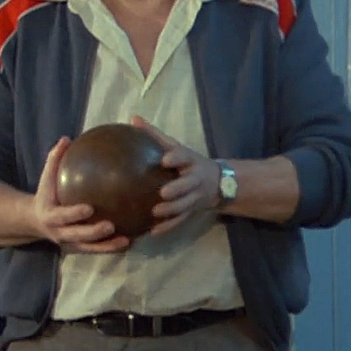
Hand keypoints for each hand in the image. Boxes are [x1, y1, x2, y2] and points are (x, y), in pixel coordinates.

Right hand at [33, 137, 129, 252]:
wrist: (36, 221)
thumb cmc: (46, 194)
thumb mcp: (46, 178)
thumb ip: (54, 160)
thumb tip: (66, 139)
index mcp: (50, 216)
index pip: (62, 216)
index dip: (74, 213)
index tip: (89, 207)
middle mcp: (60, 233)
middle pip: (77, 235)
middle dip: (93, 233)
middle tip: (111, 226)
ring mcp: (70, 243)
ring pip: (90, 248)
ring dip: (107, 246)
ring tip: (127, 240)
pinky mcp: (80, 249)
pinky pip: (97, 250)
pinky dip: (112, 247)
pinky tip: (130, 241)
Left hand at [131, 116, 221, 236]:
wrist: (218, 182)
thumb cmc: (187, 162)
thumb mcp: (174, 147)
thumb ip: (154, 135)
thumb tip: (132, 118)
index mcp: (190, 161)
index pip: (184, 157)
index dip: (176, 159)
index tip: (165, 160)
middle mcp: (195, 179)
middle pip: (188, 184)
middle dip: (178, 189)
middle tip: (162, 193)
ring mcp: (195, 197)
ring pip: (185, 205)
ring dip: (172, 210)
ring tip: (155, 213)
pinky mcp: (192, 211)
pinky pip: (181, 220)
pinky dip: (168, 227)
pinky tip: (153, 232)